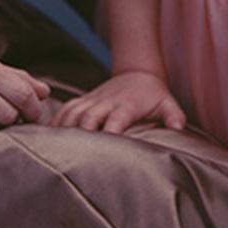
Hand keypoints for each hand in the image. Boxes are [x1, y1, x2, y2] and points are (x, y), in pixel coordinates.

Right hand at [53, 70, 186, 134]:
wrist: (137, 72)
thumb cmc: (154, 95)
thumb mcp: (168, 103)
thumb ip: (174, 115)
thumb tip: (179, 128)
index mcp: (127, 105)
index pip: (117, 118)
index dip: (110, 130)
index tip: (104, 146)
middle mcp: (107, 101)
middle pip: (89, 116)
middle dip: (81, 133)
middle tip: (74, 154)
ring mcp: (93, 100)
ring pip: (74, 112)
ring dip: (65, 127)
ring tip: (55, 147)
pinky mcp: (85, 100)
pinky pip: (67, 108)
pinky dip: (56, 120)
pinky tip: (48, 135)